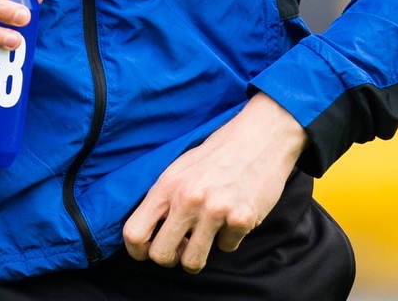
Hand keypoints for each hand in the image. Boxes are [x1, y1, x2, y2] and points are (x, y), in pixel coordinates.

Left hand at [123, 92, 306, 271]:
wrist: (263, 135)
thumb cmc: (221, 151)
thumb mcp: (182, 167)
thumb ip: (165, 198)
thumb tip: (150, 232)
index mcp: (168, 185)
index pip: (134, 233)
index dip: (137, 251)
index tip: (148, 252)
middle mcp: (188, 199)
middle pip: (161, 255)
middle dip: (170, 258)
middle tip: (182, 248)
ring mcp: (215, 210)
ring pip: (193, 262)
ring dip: (199, 254)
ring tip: (208, 236)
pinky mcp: (242, 218)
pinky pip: (227, 247)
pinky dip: (230, 237)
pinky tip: (235, 216)